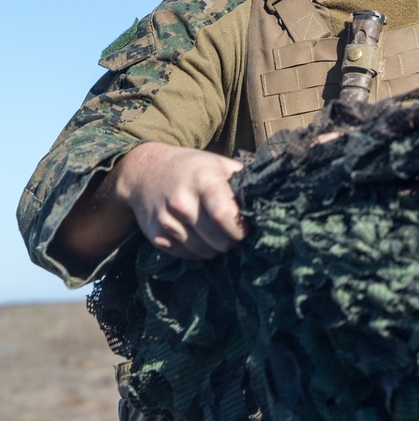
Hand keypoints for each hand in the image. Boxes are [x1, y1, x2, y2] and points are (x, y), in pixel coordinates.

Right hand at [112, 142, 245, 259]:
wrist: (144, 171)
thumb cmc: (191, 168)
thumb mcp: (218, 164)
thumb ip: (243, 182)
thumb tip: (273, 199)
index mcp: (203, 181)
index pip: (225, 214)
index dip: (240, 229)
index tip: (246, 231)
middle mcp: (181, 201)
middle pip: (217, 240)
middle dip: (232, 243)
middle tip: (235, 238)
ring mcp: (166, 220)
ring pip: (203, 252)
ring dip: (216, 250)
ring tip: (219, 237)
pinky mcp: (156, 236)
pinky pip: (187, 255)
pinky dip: (198, 252)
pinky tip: (200, 238)